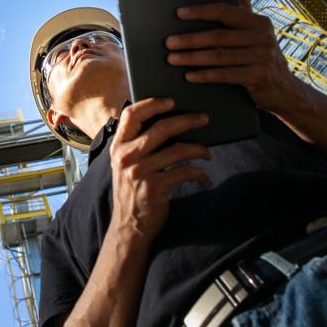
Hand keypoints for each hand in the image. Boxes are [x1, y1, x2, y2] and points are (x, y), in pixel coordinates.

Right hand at [109, 98, 210, 242]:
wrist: (129, 226)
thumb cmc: (132, 190)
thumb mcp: (125, 164)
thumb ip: (136, 143)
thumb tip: (167, 121)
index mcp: (118, 146)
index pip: (131, 114)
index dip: (152, 103)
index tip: (172, 101)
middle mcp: (126, 157)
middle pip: (161, 128)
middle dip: (187, 120)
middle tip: (203, 118)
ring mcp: (140, 172)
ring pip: (177, 150)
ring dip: (199, 148)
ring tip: (207, 152)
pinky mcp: (155, 188)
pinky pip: (185, 172)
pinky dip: (199, 173)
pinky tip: (204, 176)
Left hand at [165, 0, 304, 114]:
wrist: (285, 90)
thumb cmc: (261, 57)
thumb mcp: (256, 33)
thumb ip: (244, 9)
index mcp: (259, 22)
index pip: (225, 11)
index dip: (201, 11)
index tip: (179, 13)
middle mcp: (263, 37)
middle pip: (219, 36)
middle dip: (190, 39)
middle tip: (169, 42)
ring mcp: (263, 57)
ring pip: (220, 56)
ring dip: (193, 57)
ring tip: (173, 59)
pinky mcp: (259, 76)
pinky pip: (226, 75)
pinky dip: (205, 75)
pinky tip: (189, 75)